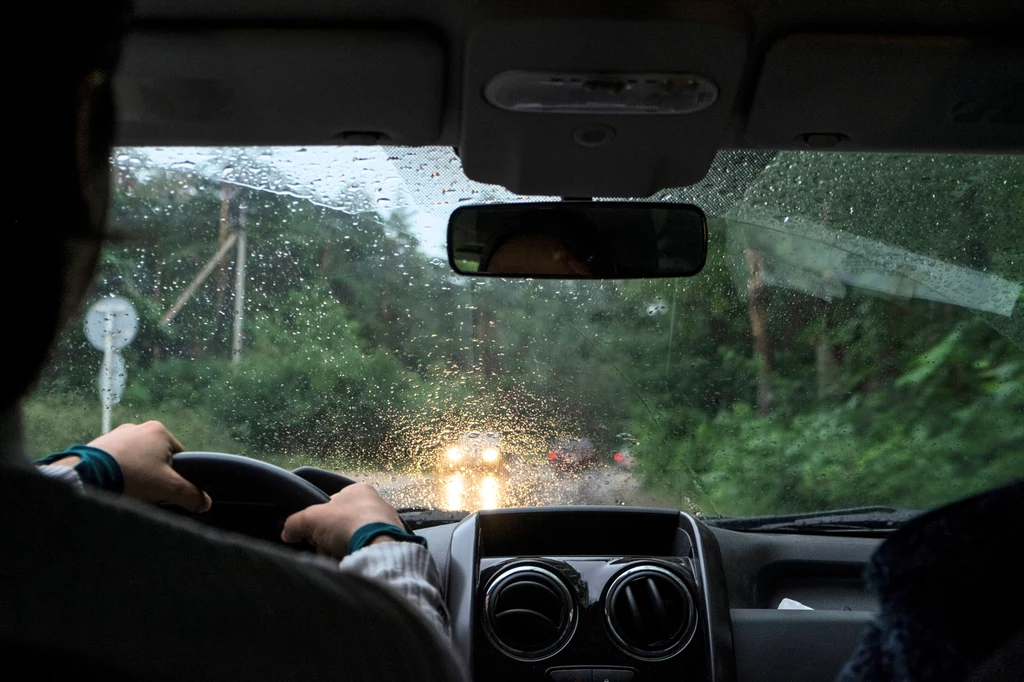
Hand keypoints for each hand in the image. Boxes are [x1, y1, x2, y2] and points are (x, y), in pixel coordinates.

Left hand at [86, 421, 211, 511]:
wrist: (88, 474)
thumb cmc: (134, 475)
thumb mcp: (168, 488)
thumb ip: (190, 495)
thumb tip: (205, 503)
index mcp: (160, 431)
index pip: (179, 456)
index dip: (176, 475)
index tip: (166, 489)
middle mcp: (139, 426)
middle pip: (157, 457)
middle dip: (154, 474)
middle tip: (147, 491)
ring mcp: (116, 434)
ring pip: (136, 459)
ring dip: (135, 473)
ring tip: (128, 489)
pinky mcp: (99, 443)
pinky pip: (117, 459)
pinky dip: (118, 471)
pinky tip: (114, 483)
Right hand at [281, 483, 402, 558]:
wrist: (376, 547)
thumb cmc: (344, 523)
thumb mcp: (311, 518)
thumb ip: (295, 523)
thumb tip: (287, 534)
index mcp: (360, 489)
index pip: (332, 504)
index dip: (320, 521)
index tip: (316, 534)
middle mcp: (377, 502)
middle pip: (341, 525)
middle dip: (330, 539)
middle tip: (326, 548)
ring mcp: (388, 523)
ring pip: (353, 539)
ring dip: (342, 550)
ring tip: (340, 557)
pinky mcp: (393, 543)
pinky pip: (367, 551)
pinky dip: (358, 557)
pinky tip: (354, 562)